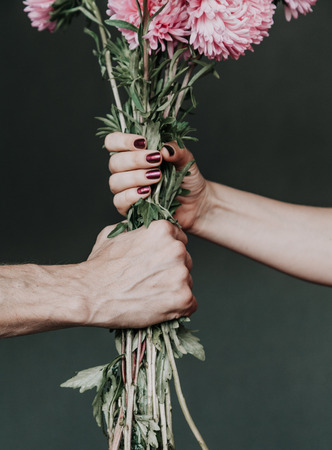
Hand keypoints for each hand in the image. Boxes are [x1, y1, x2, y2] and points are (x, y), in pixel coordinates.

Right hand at [81, 220, 195, 328]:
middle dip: (172, 271)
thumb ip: (135, 229)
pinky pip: (190, 304)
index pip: (179, 239)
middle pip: (185, 261)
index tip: (155, 263)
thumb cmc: (100, 266)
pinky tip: (159, 307)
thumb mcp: (115, 234)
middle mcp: (177, 249)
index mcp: (164, 230)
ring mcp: (182, 274)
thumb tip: (140, 229)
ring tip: (150, 295)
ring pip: (187, 282)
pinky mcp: (183, 298)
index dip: (167, 253)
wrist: (91, 293)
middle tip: (150, 281)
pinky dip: (177, 308)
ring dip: (174, 289)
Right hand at [105, 132, 208, 232]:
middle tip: (157, 160)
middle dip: (134, 160)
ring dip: (135, 178)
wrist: (196, 203)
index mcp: (133, 153)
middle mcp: (125, 171)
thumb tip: (164, 148)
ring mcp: (126, 190)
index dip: (122, 140)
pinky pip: (119, 202)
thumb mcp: (185, 159)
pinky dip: (131, 196)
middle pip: (114, 162)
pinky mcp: (129, 208)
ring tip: (157, 177)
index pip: (113, 142)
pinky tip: (147, 193)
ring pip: (115, 182)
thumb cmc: (187, 178)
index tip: (143, 142)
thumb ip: (176, 149)